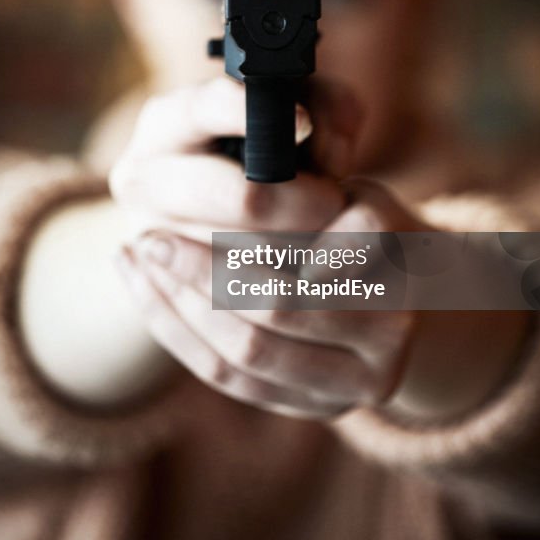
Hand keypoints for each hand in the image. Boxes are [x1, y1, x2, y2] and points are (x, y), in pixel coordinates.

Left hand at [110, 77, 419, 417]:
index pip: (308, 246)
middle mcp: (396, 329)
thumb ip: (325, 156)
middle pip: (275, 310)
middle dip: (199, 272)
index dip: (242, 231)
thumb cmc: (358, 217)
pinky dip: (181, 338)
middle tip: (146, 236)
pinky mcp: (322, 408)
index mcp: (401, 260)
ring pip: (247, 354)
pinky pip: (235, 382)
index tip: (182, 201)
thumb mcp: (351, 180)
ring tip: (137, 260)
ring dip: (178, 307)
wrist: (396, 289)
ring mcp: (361, 383)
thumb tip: (275, 131)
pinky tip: (146, 295)